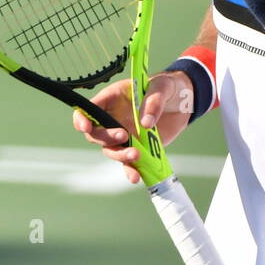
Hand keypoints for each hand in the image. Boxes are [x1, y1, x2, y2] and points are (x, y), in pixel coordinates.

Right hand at [71, 72, 193, 183]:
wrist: (182, 104)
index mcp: (113, 98)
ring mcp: (124, 135)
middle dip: (106, 137)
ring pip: (111, 150)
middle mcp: (113, 119)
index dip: (82, 118)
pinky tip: (135, 177)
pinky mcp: (136, 148)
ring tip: (136, 155)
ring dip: (120, 155)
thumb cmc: (167, 88)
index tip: (86, 126)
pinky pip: (128, 162)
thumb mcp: (163, 86)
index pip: (89, 109)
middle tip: (124, 135)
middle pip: (96, 134)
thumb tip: (146, 123)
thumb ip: (154, 101)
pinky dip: (130, 170)